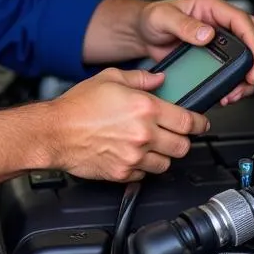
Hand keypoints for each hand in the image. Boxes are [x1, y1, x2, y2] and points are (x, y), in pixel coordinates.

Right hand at [47, 67, 209, 181]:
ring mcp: (134, 157)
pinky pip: (144, 176)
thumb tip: (160, 79)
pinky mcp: (123, 173)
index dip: (199, 123)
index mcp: (145, 108)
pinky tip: (132, 155)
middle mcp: (144, 134)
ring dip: (162, 156)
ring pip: (166, 164)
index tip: (200, 124)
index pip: (188, 121)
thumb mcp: (110, 78)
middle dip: (182, 140)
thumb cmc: (77, 106)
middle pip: (183, 146)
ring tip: (150, 146)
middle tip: (174, 135)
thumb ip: (141, 78)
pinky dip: (142, 168)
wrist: (54, 131)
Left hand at [137, 0, 253, 104]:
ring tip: (235, 92)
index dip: (253, 42)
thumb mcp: (163, 17)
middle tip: (249, 81)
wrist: (143, 33)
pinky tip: (227, 92)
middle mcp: (220, 21)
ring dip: (247, 75)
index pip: (243, 21)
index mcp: (211, 6)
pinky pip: (235, 67)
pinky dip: (235, 81)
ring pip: (249, 55)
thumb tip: (207, 34)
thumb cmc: (151, 18)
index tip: (253, 64)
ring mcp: (220, 38)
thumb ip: (183, 25)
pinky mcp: (217, 54)